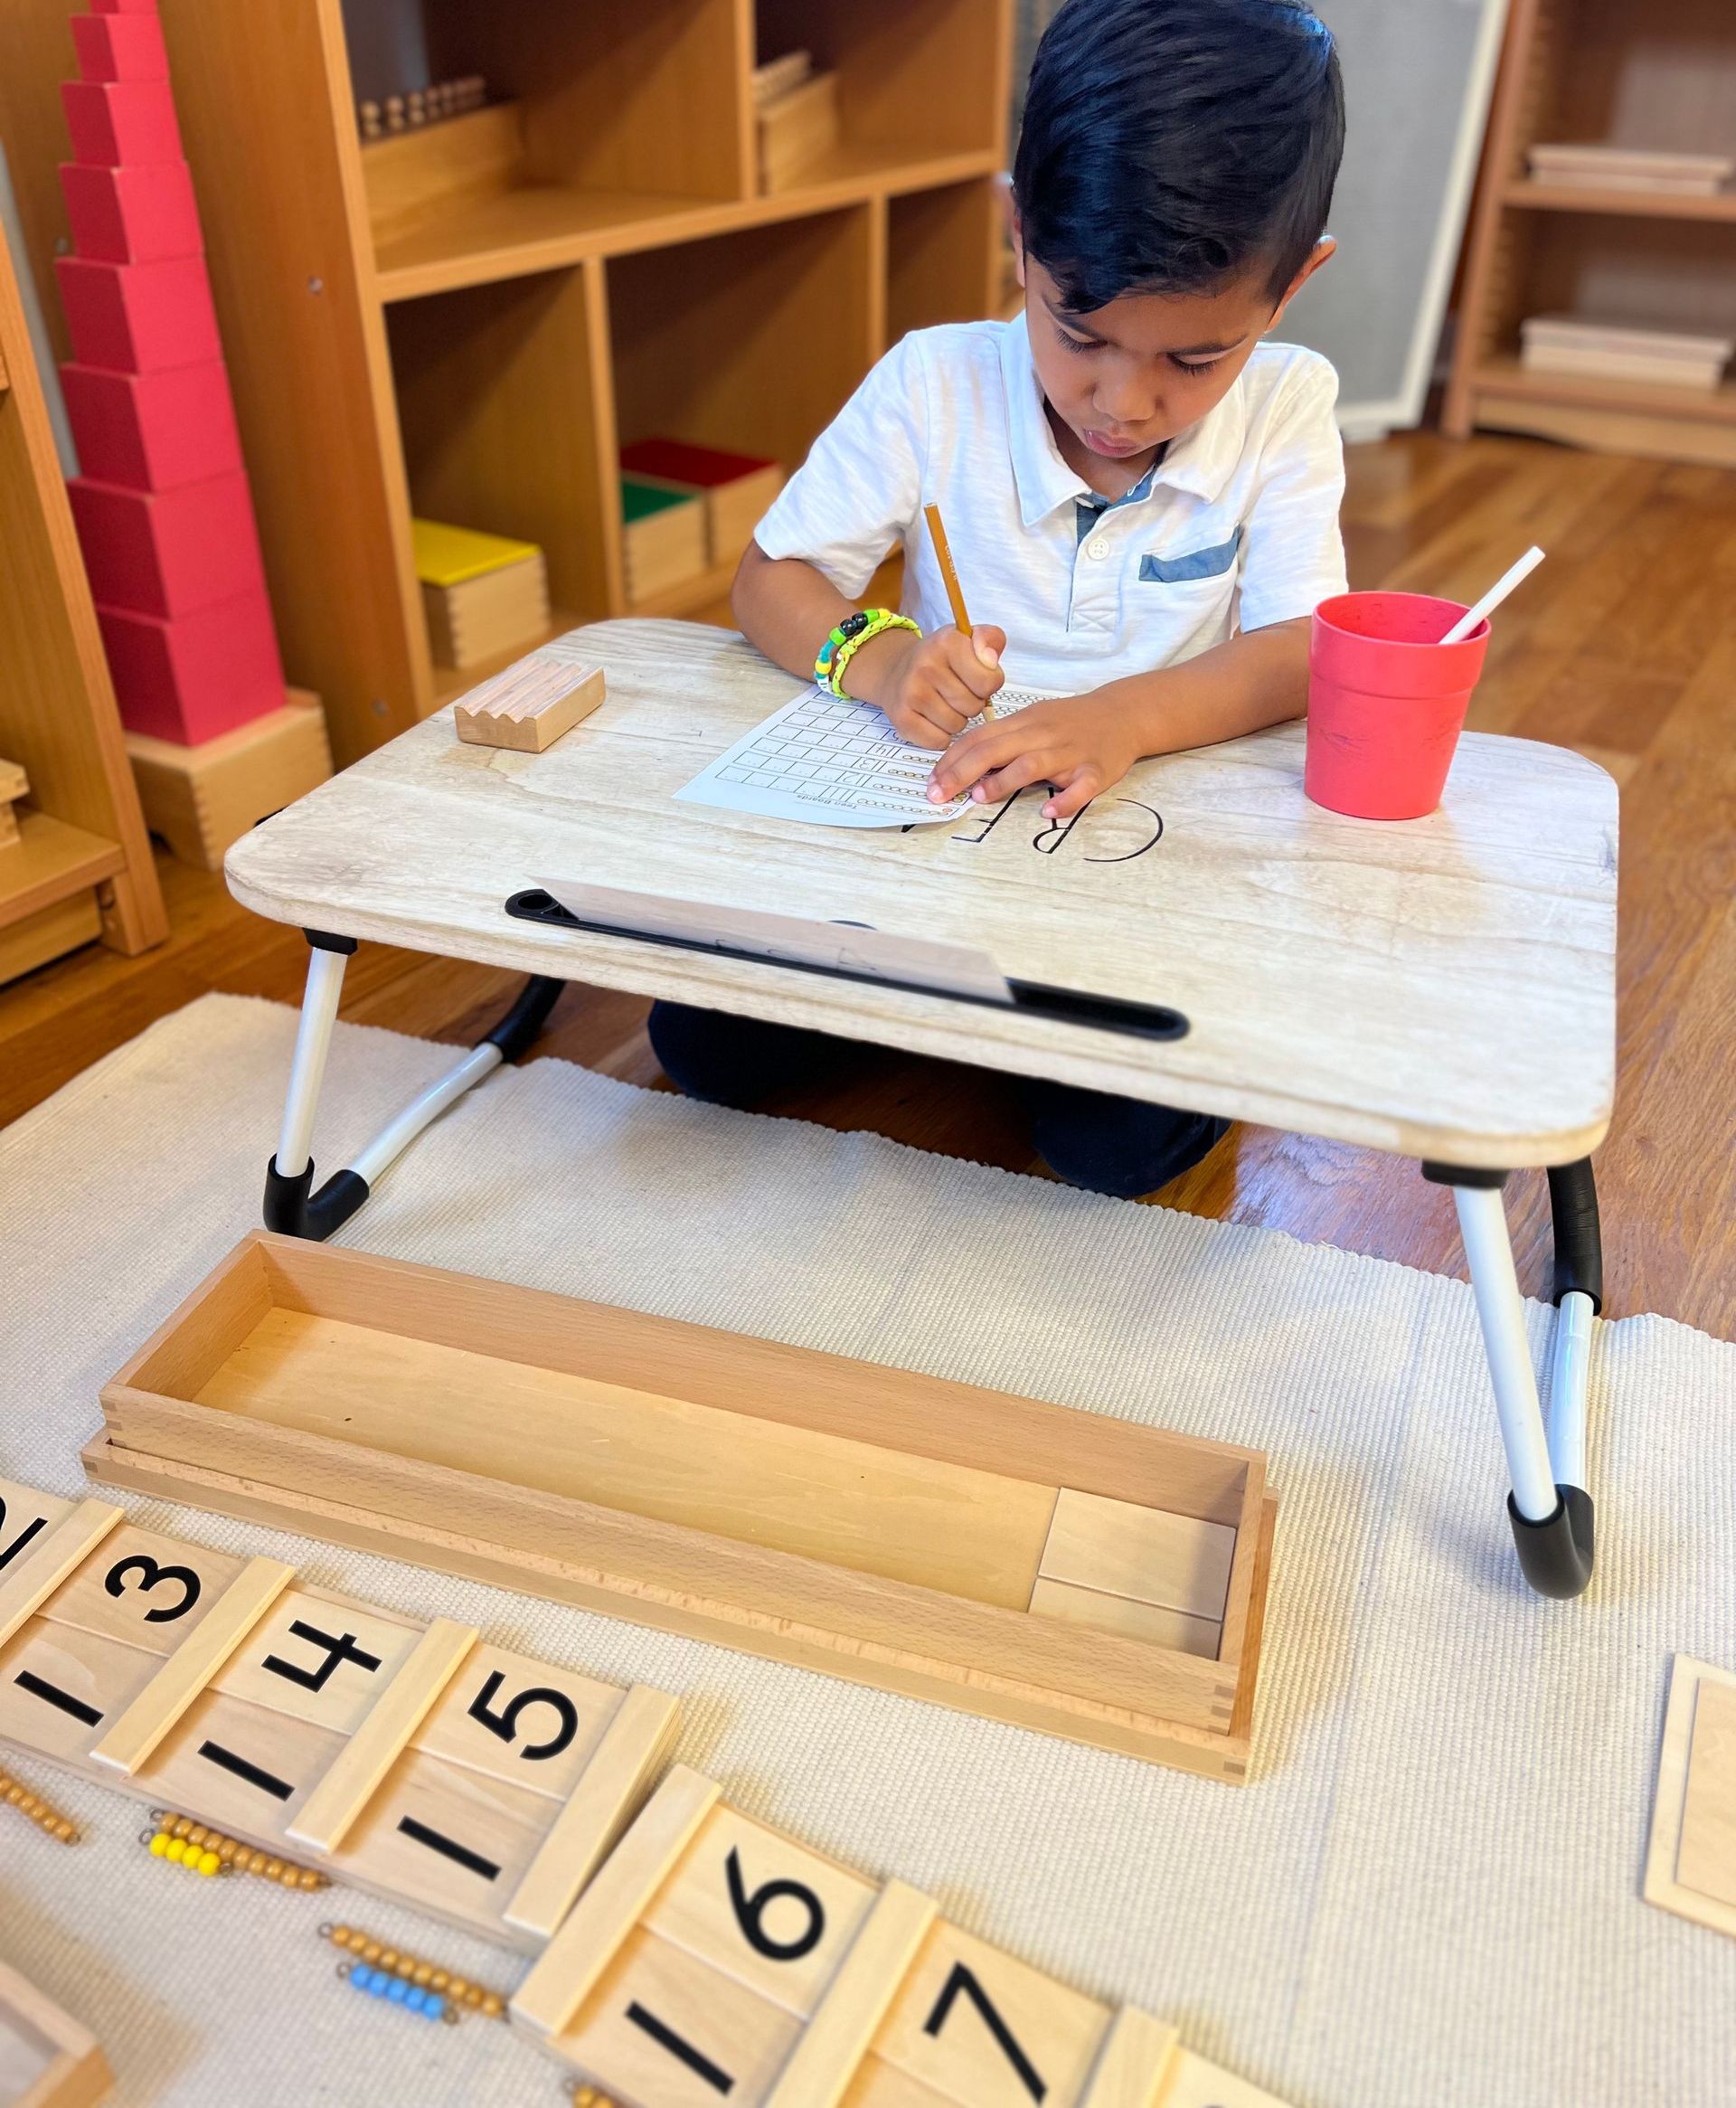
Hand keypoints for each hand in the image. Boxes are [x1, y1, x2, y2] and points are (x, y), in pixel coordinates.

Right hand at [846, 623, 1005, 748]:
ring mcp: (912, 693)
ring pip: (957, 726)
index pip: (989, 681)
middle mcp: (926, 666)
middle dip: (972, 703)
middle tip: (957, 691)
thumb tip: (990, 659)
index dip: (989, 684)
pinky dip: (940, 735)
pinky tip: (932, 718)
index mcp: (947, 642)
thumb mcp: (968, 638)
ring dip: (957, 719)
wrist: (896, 671)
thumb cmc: (940, 659)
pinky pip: (939, 741)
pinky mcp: (902, 718)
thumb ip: (991, 639)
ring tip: (944, 703)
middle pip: (974, 707)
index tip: (976, 677)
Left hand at [926, 693, 1141, 818]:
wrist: (1124, 714)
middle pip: (996, 750)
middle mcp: (1043, 735)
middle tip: (938, 795)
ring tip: (980, 797)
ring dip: (1003, 782)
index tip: (930, 781)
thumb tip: (966, 765)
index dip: (952, 759)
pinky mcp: (1096, 771)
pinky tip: (1048, 811)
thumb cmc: (1071, 722)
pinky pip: (1080, 788)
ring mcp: (1070, 753)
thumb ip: (1003, 740)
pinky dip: (1065, 800)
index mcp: (1025, 722)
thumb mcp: (1034, 720)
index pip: (980, 738)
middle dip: (962, 772)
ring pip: (1032, 764)